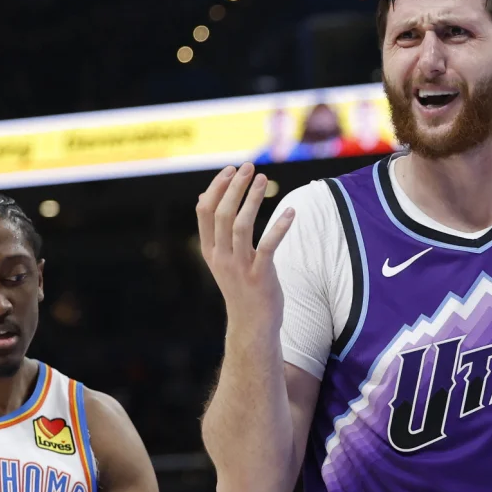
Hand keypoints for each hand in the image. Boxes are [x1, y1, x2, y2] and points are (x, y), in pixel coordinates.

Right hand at [196, 163, 295, 328]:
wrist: (252, 325)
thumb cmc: (241, 287)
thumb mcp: (222, 259)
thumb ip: (214, 231)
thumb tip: (200, 198)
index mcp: (210, 250)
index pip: (205, 211)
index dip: (216, 188)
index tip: (230, 169)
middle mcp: (221, 257)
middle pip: (222, 214)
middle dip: (234, 187)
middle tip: (248, 167)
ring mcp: (239, 267)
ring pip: (240, 226)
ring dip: (252, 200)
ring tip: (263, 179)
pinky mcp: (260, 276)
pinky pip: (268, 247)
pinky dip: (279, 227)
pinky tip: (291, 211)